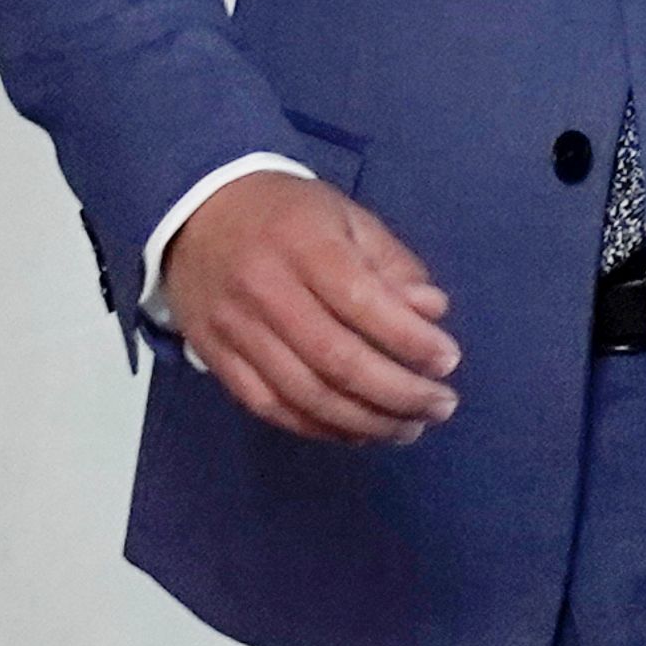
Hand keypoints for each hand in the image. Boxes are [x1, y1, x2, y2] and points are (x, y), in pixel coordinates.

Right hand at [158, 171, 458, 444]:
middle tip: (440, 406)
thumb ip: (391, 264)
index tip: (448, 360)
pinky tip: (357, 431)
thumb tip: (433, 312)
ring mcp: (236, 330)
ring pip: (305, 394)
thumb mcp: (346, 216)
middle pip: (336, 360)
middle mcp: (265, 289)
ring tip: (408, 427)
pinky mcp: (216, 359)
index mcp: (304, 243)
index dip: (409, 339)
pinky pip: (270, 407)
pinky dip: (318, 428)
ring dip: (365, 421)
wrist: (196, 215)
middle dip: (397, 393)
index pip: (362, 302)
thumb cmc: (287, 214)